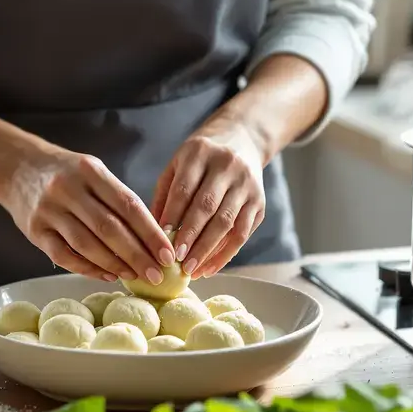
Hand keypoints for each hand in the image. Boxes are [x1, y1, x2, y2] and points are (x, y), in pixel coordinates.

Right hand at [1, 147, 173, 282]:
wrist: (17, 167)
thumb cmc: (66, 173)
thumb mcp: (93, 172)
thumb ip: (117, 199)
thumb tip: (152, 237)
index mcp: (90, 171)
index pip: (128, 205)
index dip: (151, 232)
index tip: (168, 254)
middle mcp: (68, 188)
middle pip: (109, 228)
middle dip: (137, 255)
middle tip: (157, 275)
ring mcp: (49, 210)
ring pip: (87, 244)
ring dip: (115, 264)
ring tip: (136, 277)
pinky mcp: (34, 230)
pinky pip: (64, 255)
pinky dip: (87, 268)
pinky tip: (106, 275)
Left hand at [151, 124, 265, 278]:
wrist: (241, 142)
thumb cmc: (199, 161)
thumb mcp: (178, 166)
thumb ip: (165, 195)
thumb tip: (153, 232)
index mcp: (200, 152)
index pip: (185, 188)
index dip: (173, 215)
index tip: (160, 238)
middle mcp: (227, 166)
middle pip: (207, 206)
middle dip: (191, 235)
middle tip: (176, 259)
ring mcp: (247, 184)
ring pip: (227, 222)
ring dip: (208, 249)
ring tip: (191, 269)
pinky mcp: (259, 202)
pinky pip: (242, 233)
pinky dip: (226, 254)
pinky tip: (209, 268)